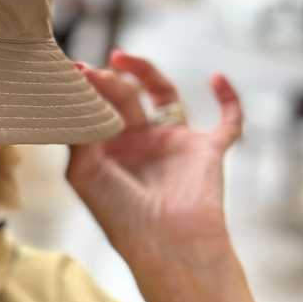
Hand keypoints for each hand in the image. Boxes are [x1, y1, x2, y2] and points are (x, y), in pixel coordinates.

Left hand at [65, 48, 259, 301]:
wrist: (167, 243)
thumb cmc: (120, 215)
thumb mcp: (84, 172)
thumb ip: (79, 132)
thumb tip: (77, 93)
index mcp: (108, 152)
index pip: (96, 110)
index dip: (86, 90)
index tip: (72, 71)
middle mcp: (139, 144)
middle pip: (124, 97)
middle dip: (108, 80)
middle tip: (92, 69)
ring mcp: (173, 144)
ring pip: (163, 94)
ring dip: (145, 72)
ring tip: (121, 57)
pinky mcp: (207, 149)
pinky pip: (228, 121)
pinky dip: (229, 98)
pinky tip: (216, 77)